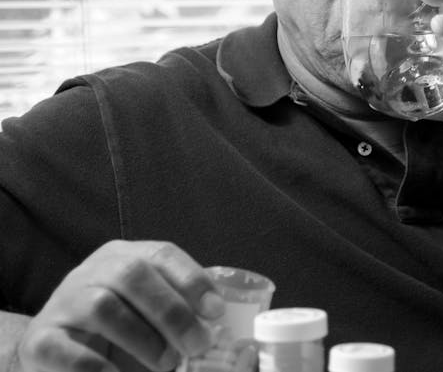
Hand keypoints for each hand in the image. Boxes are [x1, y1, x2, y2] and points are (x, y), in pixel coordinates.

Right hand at [17, 240, 224, 371]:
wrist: (56, 352)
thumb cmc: (119, 332)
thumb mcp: (151, 314)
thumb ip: (183, 314)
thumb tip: (228, 336)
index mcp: (125, 257)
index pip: (162, 254)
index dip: (192, 280)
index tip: (216, 311)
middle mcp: (92, 271)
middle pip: (133, 274)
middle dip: (172, 311)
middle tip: (197, 345)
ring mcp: (63, 302)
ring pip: (103, 306)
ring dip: (142, 338)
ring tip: (167, 364)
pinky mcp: (40, 340)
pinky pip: (66, 349)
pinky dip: (97, 367)